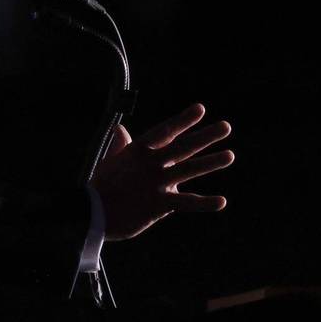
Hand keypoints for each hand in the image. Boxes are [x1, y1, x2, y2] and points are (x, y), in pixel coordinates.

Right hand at [90, 103, 232, 241]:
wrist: (91, 212)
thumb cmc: (99, 186)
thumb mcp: (109, 160)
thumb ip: (120, 144)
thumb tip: (121, 128)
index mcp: (138, 150)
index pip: (165, 131)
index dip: (183, 120)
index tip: (200, 109)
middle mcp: (150, 164)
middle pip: (183, 147)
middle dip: (205, 136)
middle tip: (226, 127)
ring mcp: (156, 183)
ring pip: (189, 170)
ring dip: (211, 162)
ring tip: (230, 155)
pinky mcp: (159, 205)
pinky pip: (186, 202)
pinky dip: (204, 203)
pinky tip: (222, 201)